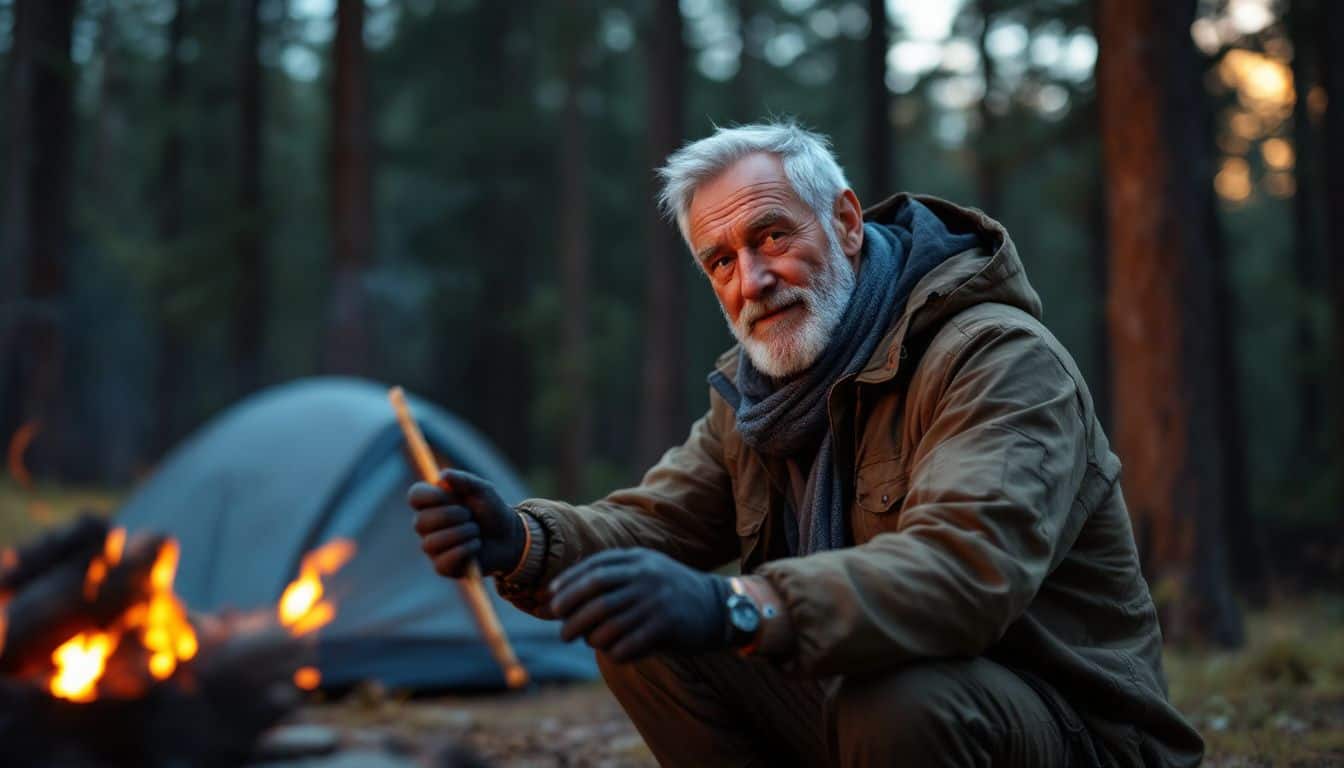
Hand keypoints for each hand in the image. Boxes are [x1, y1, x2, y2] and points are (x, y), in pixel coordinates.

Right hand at [407, 469, 525, 577]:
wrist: (509, 537)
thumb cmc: (492, 511)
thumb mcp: (483, 490)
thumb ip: (464, 480)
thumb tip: (442, 475)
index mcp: (434, 503)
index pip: (415, 496)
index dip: (429, 496)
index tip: (447, 493)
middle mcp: (428, 526)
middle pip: (420, 522)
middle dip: (450, 516)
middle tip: (470, 515)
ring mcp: (434, 547)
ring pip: (431, 543)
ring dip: (461, 534)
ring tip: (476, 531)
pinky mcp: (443, 567)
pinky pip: (443, 561)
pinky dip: (465, 550)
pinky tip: (476, 545)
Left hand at [548, 548, 728, 661]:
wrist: (717, 606)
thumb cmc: (669, 592)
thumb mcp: (646, 570)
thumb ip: (614, 575)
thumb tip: (566, 593)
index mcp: (637, 559)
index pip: (593, 569)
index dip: (568, 584)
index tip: (552, 600)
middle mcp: (645, 576)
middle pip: (595, 594)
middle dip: (572, 613)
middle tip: (561, 630)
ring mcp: (656, 601)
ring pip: (608, 622)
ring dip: (590, 637)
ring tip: (585, 642)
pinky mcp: (666, 626)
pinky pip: (629, 643)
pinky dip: (615, 651)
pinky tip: (613, 653)